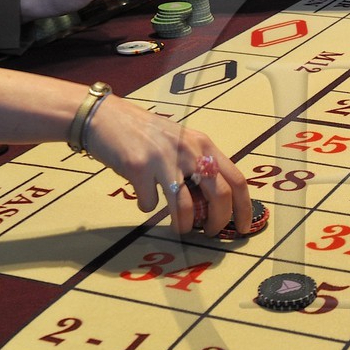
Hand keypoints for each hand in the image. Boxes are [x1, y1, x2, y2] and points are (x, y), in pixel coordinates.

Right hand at [86, 98, 251, 235]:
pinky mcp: (138, 167)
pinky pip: (149, 203)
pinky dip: (146, 207)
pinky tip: (142, 196)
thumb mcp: (181, 143)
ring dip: (184, 225)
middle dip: (218, 222)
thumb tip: (214, 203)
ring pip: (186, 207)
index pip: (236, 179)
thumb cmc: (145, 133)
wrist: (105, 117)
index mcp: (204, 144)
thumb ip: (198, 165)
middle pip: (219, 195)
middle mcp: (189, 149)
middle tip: (211, 232)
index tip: (244, 228)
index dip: (245, 208)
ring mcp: (164, 158)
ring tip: (180, 228)